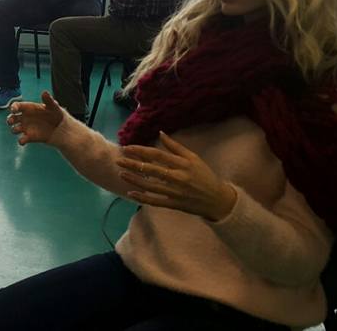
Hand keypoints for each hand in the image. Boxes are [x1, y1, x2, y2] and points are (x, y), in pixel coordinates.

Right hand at [7, 91, 64, 144]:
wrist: (60, 127)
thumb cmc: (55, 113)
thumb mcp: (53, 106)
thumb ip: (48, 100)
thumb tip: (44, 92)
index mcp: (28, 108)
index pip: (17, 106)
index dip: (13, 107)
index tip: (13, 109)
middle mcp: (24, 118)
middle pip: (11, 118)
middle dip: (9, 119)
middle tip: (11, 121)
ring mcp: (26, 128)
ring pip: (14, 129)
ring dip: (14, 129)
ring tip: (18, 129)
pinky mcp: (29, 137)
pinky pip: (21, 139)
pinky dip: (21, 141)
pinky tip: (23, 140)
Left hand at [116, 132, 236, 220]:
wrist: (218, 199)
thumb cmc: (205, 176)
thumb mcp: (194, 158)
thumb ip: (176, 146)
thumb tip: (161, 133)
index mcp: (182, 164)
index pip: (157, 155)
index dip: (141, 150)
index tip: (127, 147)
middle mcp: (177, 177)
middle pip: (151, 169)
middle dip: (133, 164)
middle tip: (118, 160)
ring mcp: (175, 192)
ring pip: (150, 186)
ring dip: (134, 180)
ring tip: (121, 174)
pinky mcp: (174, 204)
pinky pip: (155, 201)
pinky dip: (143, 198)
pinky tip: (131, 193)